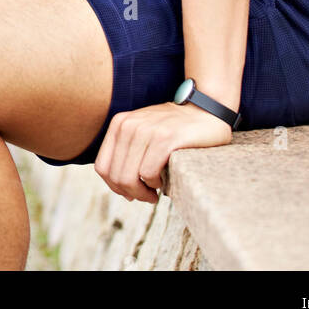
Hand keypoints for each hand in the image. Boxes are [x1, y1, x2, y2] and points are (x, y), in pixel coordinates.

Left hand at [94, 100, 232, 203]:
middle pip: (115, 176)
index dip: (114, 186)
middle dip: (130, 193)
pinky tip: (165, 182)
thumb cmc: (173, 129)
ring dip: (143, 193)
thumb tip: (118, 187)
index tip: (131, 192)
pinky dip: (155, 184)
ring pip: (129, 178)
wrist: (205, 112)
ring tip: (155, 191)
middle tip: (147, 197)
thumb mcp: (142, 132)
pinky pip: (148, 173)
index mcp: (119, 123)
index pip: (102, 167)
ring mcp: (147, 130)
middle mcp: (129, 125)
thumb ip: (126, 151)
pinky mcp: (165, 139)